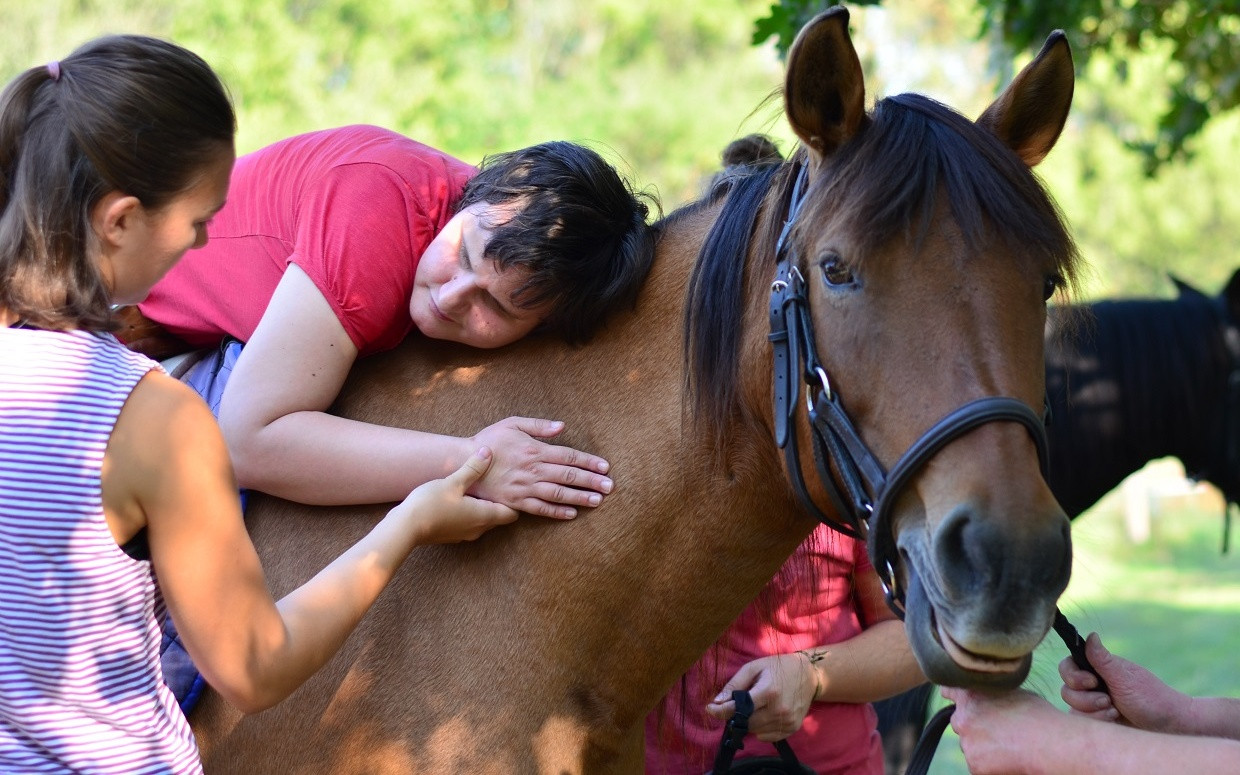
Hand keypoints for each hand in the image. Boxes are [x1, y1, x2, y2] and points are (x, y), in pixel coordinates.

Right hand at [391, 447, 518, 542]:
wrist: (405, 529)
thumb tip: (488, 453)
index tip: (511, 486)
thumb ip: (473, 468)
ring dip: (483, 508)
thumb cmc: (431, 504)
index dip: (514, 501)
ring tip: (477, 490)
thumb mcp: (454, 481)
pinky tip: (458, 500)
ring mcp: (464, 535)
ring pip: (482, 521)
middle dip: (499, 502)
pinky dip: (469, 514)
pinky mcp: (451, 536)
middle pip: (499, 517)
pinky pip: (468, 524)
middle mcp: (478, 529)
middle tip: (497, 484)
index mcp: (485, 516)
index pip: (512, 514)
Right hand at [469, 417, 612, 517]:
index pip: (568, 456)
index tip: (605, 467)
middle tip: (610, 487)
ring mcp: (524, 487)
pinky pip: (539, 509)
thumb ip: (538, 426)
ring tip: (597, 501)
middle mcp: (532, 470)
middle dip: (591, 481)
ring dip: (579, 498)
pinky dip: (556, 512)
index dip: (588, 462)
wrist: (461, 462)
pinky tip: (572, 514)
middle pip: (568, 476)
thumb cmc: (488, 440)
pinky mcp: (514, 502)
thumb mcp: (512, 423)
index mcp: (534, 450)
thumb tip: (562, 426)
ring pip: (557, 494)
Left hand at [705, 653, 817, 741]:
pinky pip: (768, 737)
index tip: (709, 708)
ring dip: (748, 722)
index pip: (738, 708)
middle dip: (736, 716)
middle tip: (736, 705)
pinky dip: (760, 729)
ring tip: (753, 707)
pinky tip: (763, 715)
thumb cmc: (778, 668)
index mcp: (768, 691)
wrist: (809, 675)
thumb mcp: (754, 668)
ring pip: (756, 731)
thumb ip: (735, 684)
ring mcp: (787, 721)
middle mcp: (779, 709)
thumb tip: (716, 702)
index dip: (720, 711)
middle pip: (746, 723)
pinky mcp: (793, 728)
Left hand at [942, 687, 1065, 774]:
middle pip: (960, 722)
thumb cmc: (1038, 717)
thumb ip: (990, 695)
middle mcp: (963, 717)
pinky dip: (989, 764)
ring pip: (969, 745)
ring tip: (1007, 745)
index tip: (950, 697)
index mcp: (971, 695)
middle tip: (997, 731)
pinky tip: (1008, 759)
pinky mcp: (975, 764)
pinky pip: (978, 764)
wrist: (1049, 744)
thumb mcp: (1012, 693)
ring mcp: (967, 742)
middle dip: (973, 726)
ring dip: (981, 746)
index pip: (950, 692)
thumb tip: (985, 697)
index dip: (953, 696)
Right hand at [1060, 632, 1186, 732]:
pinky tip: (1114, 720)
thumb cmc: (1151, 698)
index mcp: (1097, 668)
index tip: (1093, 682)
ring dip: (1093, 712)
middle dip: (1086, 699)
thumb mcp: (1124, 678)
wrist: (1168, 726)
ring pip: (1072, 707)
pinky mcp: (1097, 719)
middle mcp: (1092, 684)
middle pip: (1067, 690)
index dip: (1074, 676)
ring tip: (1114, 711)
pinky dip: (1097, 721)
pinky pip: (1082, 722)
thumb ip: (1102, 659)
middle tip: (1108, 700)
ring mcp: (1093, 703)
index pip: (1067, 667)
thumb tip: (1091, 634)